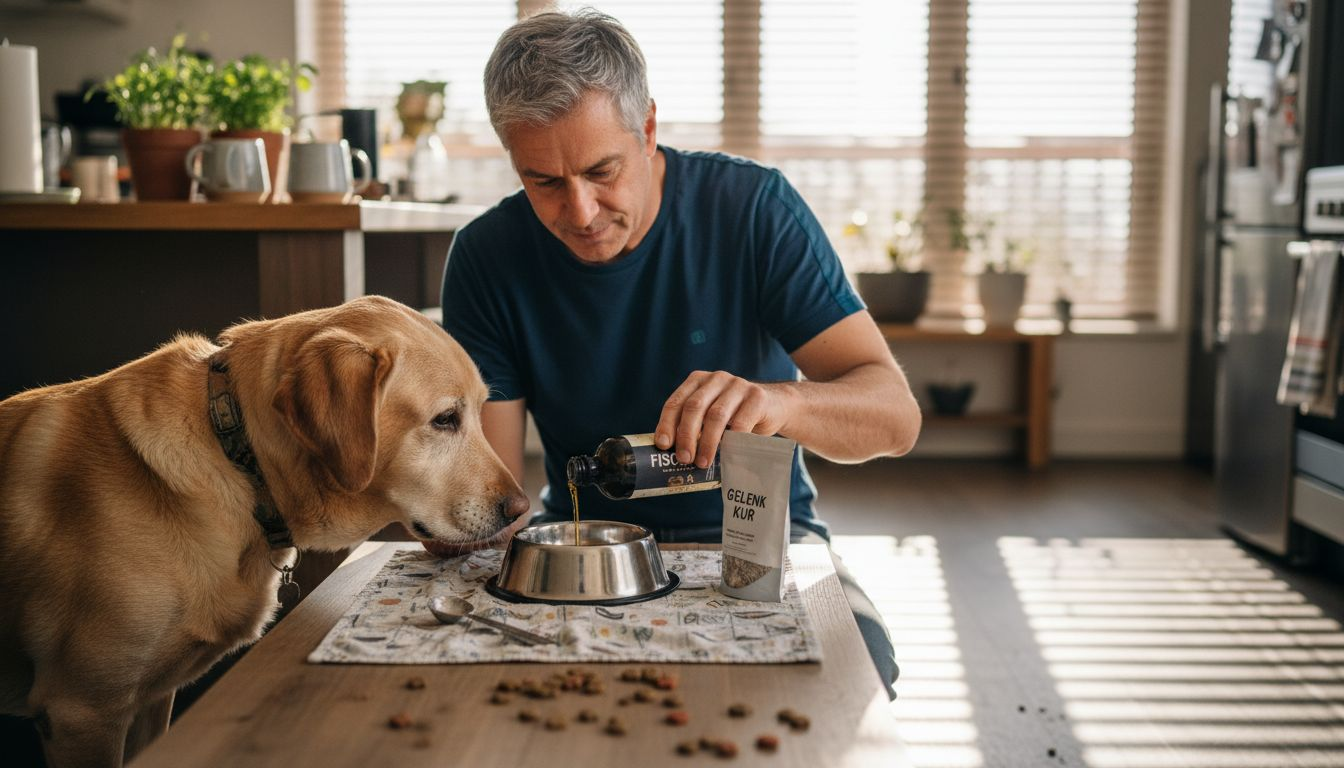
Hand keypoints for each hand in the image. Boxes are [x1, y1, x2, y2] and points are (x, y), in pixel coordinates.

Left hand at [653, 370, 790, 467]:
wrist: (775, 407)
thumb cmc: (736, 416)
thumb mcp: (711, 415)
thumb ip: (695, 426)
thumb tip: (672, 453)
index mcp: (698, 381)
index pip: (676, 402)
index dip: (667, 424)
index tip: (664, 445)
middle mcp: (716, 378)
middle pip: (694, 407)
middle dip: (686, 435)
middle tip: (684, 458)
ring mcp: (738, 385)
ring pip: (716, 415)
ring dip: (707, 442)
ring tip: (703, 462)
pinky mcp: (757, 396)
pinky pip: (741, 422)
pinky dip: (732, 441)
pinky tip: (728, 454)